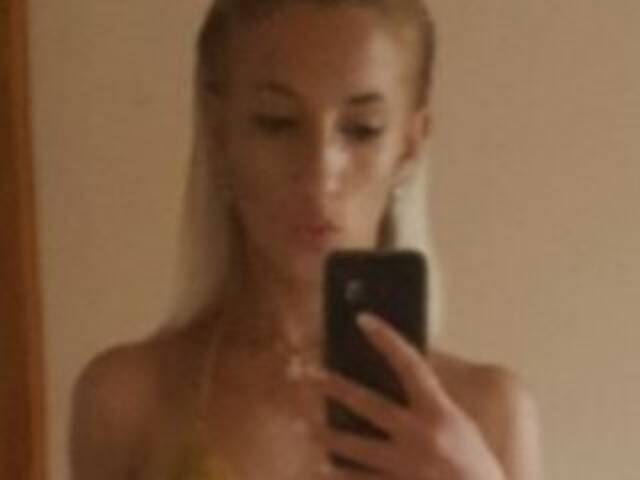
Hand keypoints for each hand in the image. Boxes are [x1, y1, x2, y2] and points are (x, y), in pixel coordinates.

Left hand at [302, 312, 505, 479]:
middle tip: (308, 375)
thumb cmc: (477, 468)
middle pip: (370, 405)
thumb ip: (432, 406)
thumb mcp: (462, 428)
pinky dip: (340, 475)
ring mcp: (406, 467)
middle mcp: (420, 436)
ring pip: (356, 447)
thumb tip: (404, 381)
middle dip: (336, 389)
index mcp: (440, 413)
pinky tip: (320, 468)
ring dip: (326, 435)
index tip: (363, 319)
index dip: (387, 340)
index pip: (411, 365)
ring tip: (301, 426)